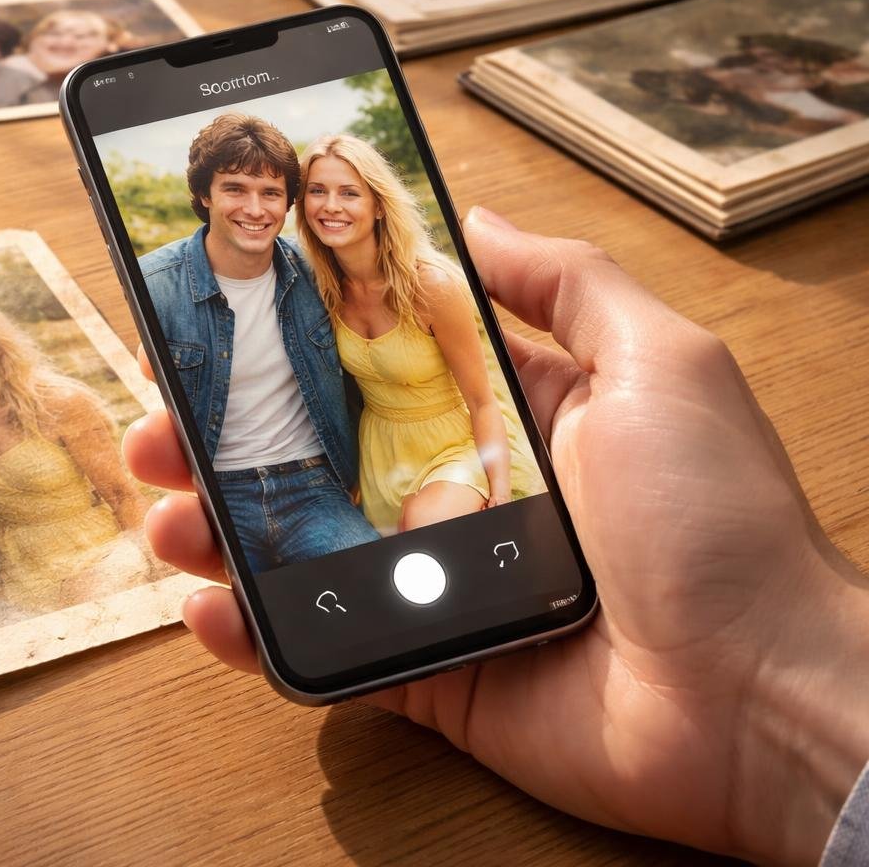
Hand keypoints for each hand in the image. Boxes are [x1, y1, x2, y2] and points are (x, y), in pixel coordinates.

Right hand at [125, 209, 868, 864]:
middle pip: (317, 459)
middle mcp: (463, 495)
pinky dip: (256, 635)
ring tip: (168, 515)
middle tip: (162, 429)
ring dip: (221, 531)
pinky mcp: (429, 670)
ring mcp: (439, 587)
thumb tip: (476, 221)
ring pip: (300, 553)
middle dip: (229, 441)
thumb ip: (567, 285)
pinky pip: (325, 649)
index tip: (221, 326)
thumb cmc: (717, 521)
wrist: (758, 698)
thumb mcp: (661, 363)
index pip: (374, 370)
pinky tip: (206, 608)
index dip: (295, 349)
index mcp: (509, 417)